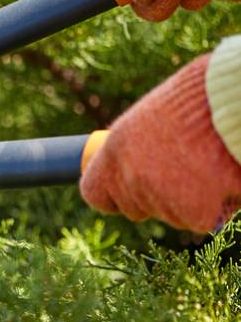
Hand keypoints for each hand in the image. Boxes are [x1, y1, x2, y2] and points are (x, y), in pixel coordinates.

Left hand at [81, 54, 240, 232]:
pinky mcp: (192, 211)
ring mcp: (158, 196)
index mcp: (115, 150)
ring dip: (188, 200)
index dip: (112, 196)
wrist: (235, 101)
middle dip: (156, 197)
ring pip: (170, 216)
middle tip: (182, 170)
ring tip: (207, 164)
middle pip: (135, 208)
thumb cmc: (199, 101)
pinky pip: (199, 220)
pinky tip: (221, 178)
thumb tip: (129, 163)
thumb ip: (135, 147)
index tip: (125, 190)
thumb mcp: (152, 117)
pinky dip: (214, 207)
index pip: (94, 194)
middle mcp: (130, 177)